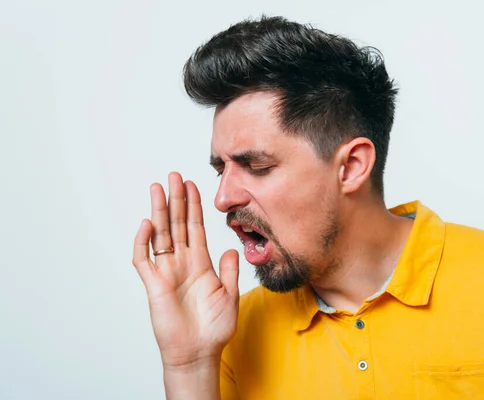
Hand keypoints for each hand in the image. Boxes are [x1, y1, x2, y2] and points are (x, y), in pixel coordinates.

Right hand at [132, 172, 238, 367]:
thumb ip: (229, 270)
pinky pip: (144, 260)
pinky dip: (143, 242)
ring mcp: (167, 272)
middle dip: (176, 200)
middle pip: (177, 224)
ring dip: (159, 212)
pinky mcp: (154, 285)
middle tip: (173, 176)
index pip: (195, 227)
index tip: (193, 185)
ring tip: (158, 188)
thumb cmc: (214, 328)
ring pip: (160, 235)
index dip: (194, 206)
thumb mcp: (229, 294)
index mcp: (200, 263)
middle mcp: (182, 263)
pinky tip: (148, 224)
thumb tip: (232, 248)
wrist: (199, 352)